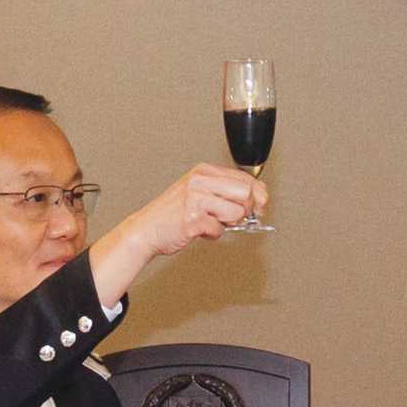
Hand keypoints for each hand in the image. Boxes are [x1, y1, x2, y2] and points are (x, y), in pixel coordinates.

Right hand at [88, 165, 267, 303]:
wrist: (145, 229)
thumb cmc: (173, 213)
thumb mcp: (199, 191)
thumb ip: (225, 190)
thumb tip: (258, 197)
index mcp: (204, 171)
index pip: (245, 178)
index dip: (258, 194)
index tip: (261, 205)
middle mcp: (200, 181)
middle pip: (246, 193)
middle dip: (247, 209)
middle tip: (235, 217)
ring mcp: (196, 199)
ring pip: (236, 213)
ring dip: (227, 223)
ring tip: (210, 222)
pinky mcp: (193, 219)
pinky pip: (219, 230)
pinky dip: (212, 234)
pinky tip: (198, 229)